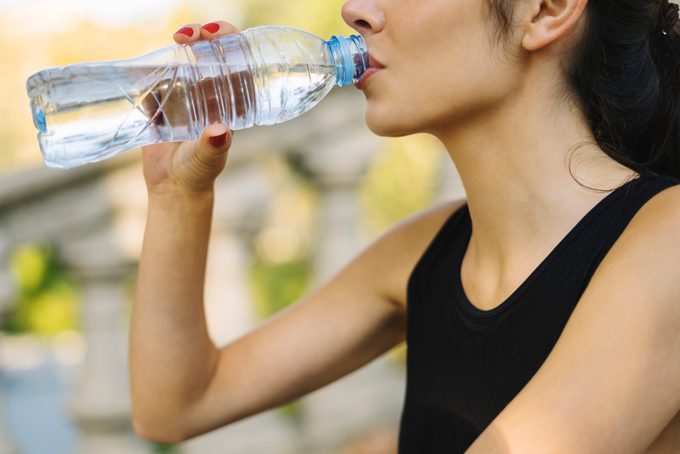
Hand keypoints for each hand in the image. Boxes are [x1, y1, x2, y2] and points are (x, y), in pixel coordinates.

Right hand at [142, 21, 240, 197]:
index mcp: (229, 102)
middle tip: (187, 34)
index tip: (215, 34)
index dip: (230, 42)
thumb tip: (221, 131)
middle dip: (202, 35)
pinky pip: (155, 79)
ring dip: (178, 46)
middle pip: (210, 54)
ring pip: (183, 60)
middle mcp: (209, 94)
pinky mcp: (161, 103)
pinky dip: (150, 69)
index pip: (236, 63)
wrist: (172, 187)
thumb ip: (213, 147)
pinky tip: (146, 68)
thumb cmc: (198, 173)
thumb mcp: (208, 158)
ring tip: (174, 41)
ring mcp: (185, 96)